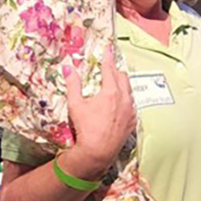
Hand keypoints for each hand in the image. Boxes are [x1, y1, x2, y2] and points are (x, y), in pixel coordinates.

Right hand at [62, 47, 135, 179]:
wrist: (98, 152)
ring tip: (115, 83)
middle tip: (109, 68)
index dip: (108, 58)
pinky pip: (132, 105)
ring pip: (129, 91)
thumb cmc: (85, 128)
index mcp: (110, 91)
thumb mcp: (76, 105)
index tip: (108, 49)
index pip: (109, 69)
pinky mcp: (132, 121)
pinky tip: (122, 103)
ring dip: (122, 85)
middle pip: (122, 78)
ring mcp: (130, 110)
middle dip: (115, 71)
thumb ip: (73, 84)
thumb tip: (67, 67)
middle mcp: (124, 98)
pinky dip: (126, 100)